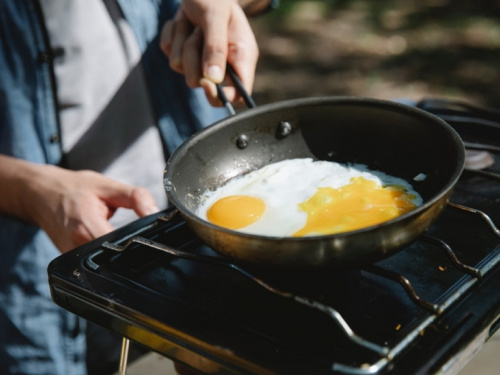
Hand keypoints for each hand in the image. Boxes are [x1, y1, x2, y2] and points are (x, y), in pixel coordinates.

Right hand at [34, 167, 159, 252]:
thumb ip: (136, 198)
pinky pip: (95, 263)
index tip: (149, 237)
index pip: (121, 245)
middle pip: (114, 258)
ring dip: (118, 253)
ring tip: (123, 237)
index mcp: (86, 226)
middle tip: (139, 236)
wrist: (41, 194)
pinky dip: (106, 254)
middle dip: (131, 249)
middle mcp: (76, 246)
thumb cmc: (74, 189)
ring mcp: (70, 257)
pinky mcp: (69, 262)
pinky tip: (110, 243)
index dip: (138, 243)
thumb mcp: (108, 186)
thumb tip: (156, 213)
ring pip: (105, 264)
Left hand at [160, 0, 258, 106]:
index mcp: (242, 58)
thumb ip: (216, 47)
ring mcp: (201, 61)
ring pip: (182, 69)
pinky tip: (184, 22)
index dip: (223, 97)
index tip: (207, 84)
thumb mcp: (216, 16)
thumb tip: (213, 79)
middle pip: (203, 85)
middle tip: (198, 35)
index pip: (239, 95)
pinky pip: (169, 54)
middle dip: (193, 61)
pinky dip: (173, 35)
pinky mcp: (183, 54)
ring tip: (193, 24)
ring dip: (182, 42)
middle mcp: (223, 64)